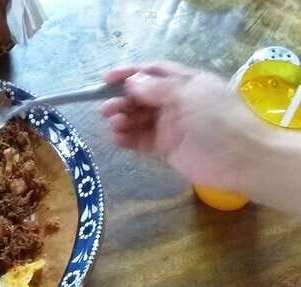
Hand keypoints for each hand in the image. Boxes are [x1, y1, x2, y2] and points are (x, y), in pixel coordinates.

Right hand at [100, 62, 264, 191]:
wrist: (239, 157)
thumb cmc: (216, 120)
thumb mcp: (188, 95)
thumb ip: (158, 88)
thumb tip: (131, 82)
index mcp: (183, 83)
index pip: (152, 72)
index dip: (129, 73)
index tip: (106, 80)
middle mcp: (174, 101)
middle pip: (141, 96)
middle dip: (121, 100)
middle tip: (106, 109)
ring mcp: (169, 125)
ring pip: (138, 118)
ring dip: (122, 120)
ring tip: (113, 125)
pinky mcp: (165, 147)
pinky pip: (140, 140)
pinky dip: (127, 138)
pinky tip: (117, 138)